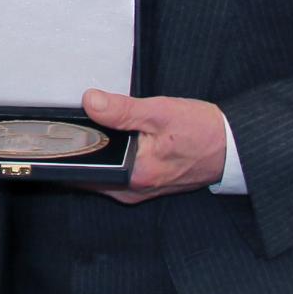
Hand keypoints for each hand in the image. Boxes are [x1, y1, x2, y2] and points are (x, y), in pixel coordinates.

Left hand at [82, 89, 228, 203]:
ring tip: (96, 128)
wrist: (232, 145)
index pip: (85, 170)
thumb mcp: (160, 112)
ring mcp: (141, 190)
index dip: (70, 150)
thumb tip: (91, 102)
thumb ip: (122, 110)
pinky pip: (117, 173)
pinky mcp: (147, 184)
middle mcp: (135, 190)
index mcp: (136, 176)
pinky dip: (112, 157)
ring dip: (97, 154)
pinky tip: (115, 139)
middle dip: (82, 150)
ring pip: (104, 173)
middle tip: (78, 124)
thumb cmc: (203, 131)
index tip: (60, 132)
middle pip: (91, 173)